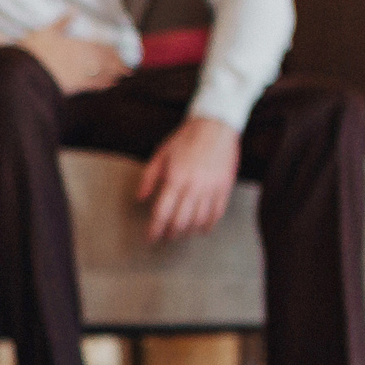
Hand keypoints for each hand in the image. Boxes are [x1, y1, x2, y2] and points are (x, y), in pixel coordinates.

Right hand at [18, 18, 131, 95]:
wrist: (25, 72)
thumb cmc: (34, 50)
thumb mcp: (46, 31)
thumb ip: (61, 22)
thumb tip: (72, 10)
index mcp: (79, 44)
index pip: (101, 47)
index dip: (112, 50)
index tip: (120, 51)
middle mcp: (85, 59)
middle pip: (107, 61)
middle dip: (118, 63)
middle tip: (128, 66)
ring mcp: (81, 74)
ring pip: (104, 74)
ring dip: (115, 74)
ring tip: (125, 75)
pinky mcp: (76, 87)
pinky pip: (95, 85)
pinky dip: (105, 84)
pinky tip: (110, 85)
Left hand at [138, 115, 239, 240]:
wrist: (215, 126)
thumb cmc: (185, 139)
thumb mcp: (161, 154)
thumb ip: (148, 177)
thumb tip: (140, 199)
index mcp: (175, 178)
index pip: (162, 212)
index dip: (155, 229)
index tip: (150, 238)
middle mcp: (193, 186)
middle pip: (180, 221)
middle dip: (170, 233)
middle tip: (164, 237)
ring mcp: (211, 189)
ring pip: (198, 221)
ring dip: (188, 231)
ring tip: (180, 233)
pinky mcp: (224, 188)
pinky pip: (216, 214)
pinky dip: (207, 225)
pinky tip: (200, 228)